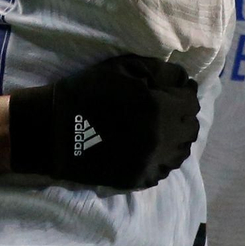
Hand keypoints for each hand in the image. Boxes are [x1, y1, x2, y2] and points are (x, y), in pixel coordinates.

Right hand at [7, 55, 199, 188]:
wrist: (53, 129)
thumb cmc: (88, 91)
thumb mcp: (125, 66)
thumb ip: (161, 71)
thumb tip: (184, 81)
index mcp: (159, 108)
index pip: (191, 103)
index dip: (184, 94)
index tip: (174, 91)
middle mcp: (160, 138)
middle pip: (190, 129)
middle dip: (182, 116)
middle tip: (168, 109)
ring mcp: (149, 162)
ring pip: (181, 152)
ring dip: (176, 138)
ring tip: (161, 129)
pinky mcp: (137, 179)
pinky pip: (164, 170)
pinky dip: (162, 158)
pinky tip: (149, 147)